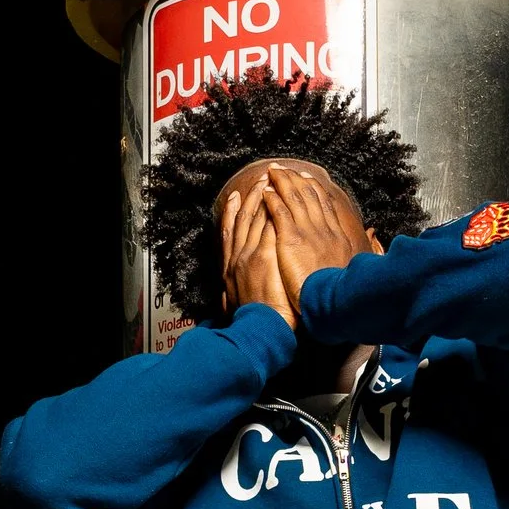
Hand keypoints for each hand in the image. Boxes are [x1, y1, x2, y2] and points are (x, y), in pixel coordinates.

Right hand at [219, 170, 291, 322]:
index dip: (232, 213)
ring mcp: (250, 255)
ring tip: (273, 181)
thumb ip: (232, 297)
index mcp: (229, 268)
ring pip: (257, 219)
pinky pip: (269, 227)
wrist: (258, 329)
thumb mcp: (235, 307)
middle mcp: (237, 258)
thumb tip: (227, 298)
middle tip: (260, 180)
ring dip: (265, 198)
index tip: (236, 198)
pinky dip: (274, 211)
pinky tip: (281, 198)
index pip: (229, 234)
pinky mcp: (264, 256)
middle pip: (243, 220)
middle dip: (252, 197)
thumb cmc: (252, 322)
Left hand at [260, 166, 362, 310]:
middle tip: (285, 169)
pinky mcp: (292, 240)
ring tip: (273, 172)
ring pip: (295, 199)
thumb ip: (356, 252)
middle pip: (309, 196)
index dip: (314, 190)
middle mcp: (324, 230)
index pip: (324, 205)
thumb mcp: (352, 269)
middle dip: (296, 180)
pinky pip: (280, 213)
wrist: (333, 303)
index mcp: (336, 237)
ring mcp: (308, 233)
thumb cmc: (340, 294)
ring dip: (283, 183)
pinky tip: (266, 192)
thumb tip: (370, 239)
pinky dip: (273, 200)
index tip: (306, 180)